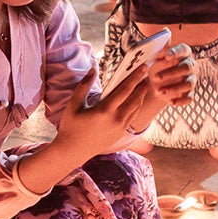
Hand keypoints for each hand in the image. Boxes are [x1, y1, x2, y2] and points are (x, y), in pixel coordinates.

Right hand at [72, 49, 191, 151]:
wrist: (73, 151)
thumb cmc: (71, 126)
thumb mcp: (73, 105)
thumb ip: (83, 86)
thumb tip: (93, 69)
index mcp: (105, 110)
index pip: (125, 90)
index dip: (135, 77)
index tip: (143, 67)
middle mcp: (116, 119)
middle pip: (135, 98)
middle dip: (142, 83)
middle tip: (147, 71)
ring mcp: (120, 127)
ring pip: (136, 107)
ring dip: (141, 94)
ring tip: (144, 83)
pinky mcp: (120, 133)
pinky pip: (133, 116)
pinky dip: (137, 105)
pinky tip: (137, 99)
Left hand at [141, 49, 194, 109]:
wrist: (155, 85)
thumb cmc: (156, 66)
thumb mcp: (155, 57)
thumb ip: (160, 48)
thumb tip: (164, 33)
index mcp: (183, 53)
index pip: (184, 50)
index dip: (177, 52)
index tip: (167, 55)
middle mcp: (190, 65)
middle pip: (187, 67)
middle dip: (172, 73)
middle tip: (155, 78)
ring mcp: (191, 79)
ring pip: (188, 84)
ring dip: (174, 89)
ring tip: (158, 92)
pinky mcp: (189, 93)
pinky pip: (189, 98)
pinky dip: (180, 101)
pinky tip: (171, 102)